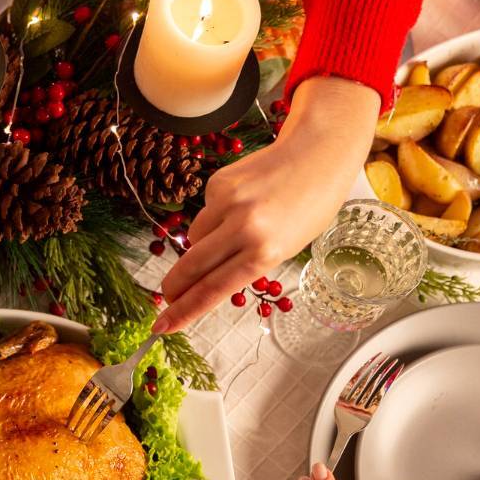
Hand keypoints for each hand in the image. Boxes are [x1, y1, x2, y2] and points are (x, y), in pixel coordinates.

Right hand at [152, 76, 379, 332]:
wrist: (317, 152)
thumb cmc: (311, 206)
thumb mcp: (288, 246)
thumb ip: (249, 262)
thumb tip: (207, 275)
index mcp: (266, 251)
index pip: (214, 289)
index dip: (185, 311)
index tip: (163, 326)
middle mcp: (243, 227)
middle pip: (192, 266)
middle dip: (174, 287)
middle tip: (166, 297)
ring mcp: (227, 202)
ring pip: (194, 238)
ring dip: (201, 246)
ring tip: (232, 234)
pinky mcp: (216, 183)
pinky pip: (203, 213)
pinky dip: (213, 218)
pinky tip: (238, 206)